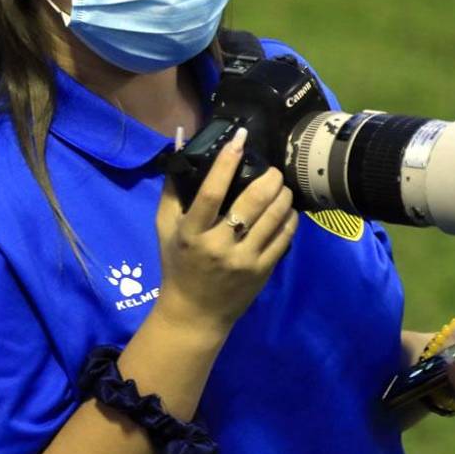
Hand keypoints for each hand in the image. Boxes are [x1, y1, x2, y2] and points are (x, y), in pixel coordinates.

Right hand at [152, 127, 298, 335]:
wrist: (195, 313)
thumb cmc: (177, 264)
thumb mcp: (165, 228)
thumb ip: (171, 191)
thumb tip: (180, 152)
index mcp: (191, 233)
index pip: (210, 193)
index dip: (226, 163)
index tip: (239, 140)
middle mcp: (219, 246)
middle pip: (251, 202)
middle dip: (268, 179)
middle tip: (272, 169)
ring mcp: (244, 260)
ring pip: (273, 218)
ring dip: (282, 196)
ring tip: (282, 186)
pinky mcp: (262, 271)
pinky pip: (284, 238)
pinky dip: (289, 218)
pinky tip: (287, 209)